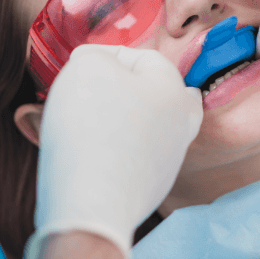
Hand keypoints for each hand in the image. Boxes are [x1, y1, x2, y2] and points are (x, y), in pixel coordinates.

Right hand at [23, 45, 202, 258]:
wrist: (90, 203)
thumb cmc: (90, 126)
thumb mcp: (87, 66)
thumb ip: (95, 55)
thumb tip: (95, 64)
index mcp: (174, 90)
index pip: (142, 57)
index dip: (106, 55)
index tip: (78, 65)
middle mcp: (181, 124)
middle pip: (155, 93)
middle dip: (124, 87)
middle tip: (95, 90)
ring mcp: (170, 160)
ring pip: (147, 125)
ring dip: (122, 117)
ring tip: (90, 120)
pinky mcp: (152, 187)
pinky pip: (136, 156)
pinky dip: (119, 148)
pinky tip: (96, 151)